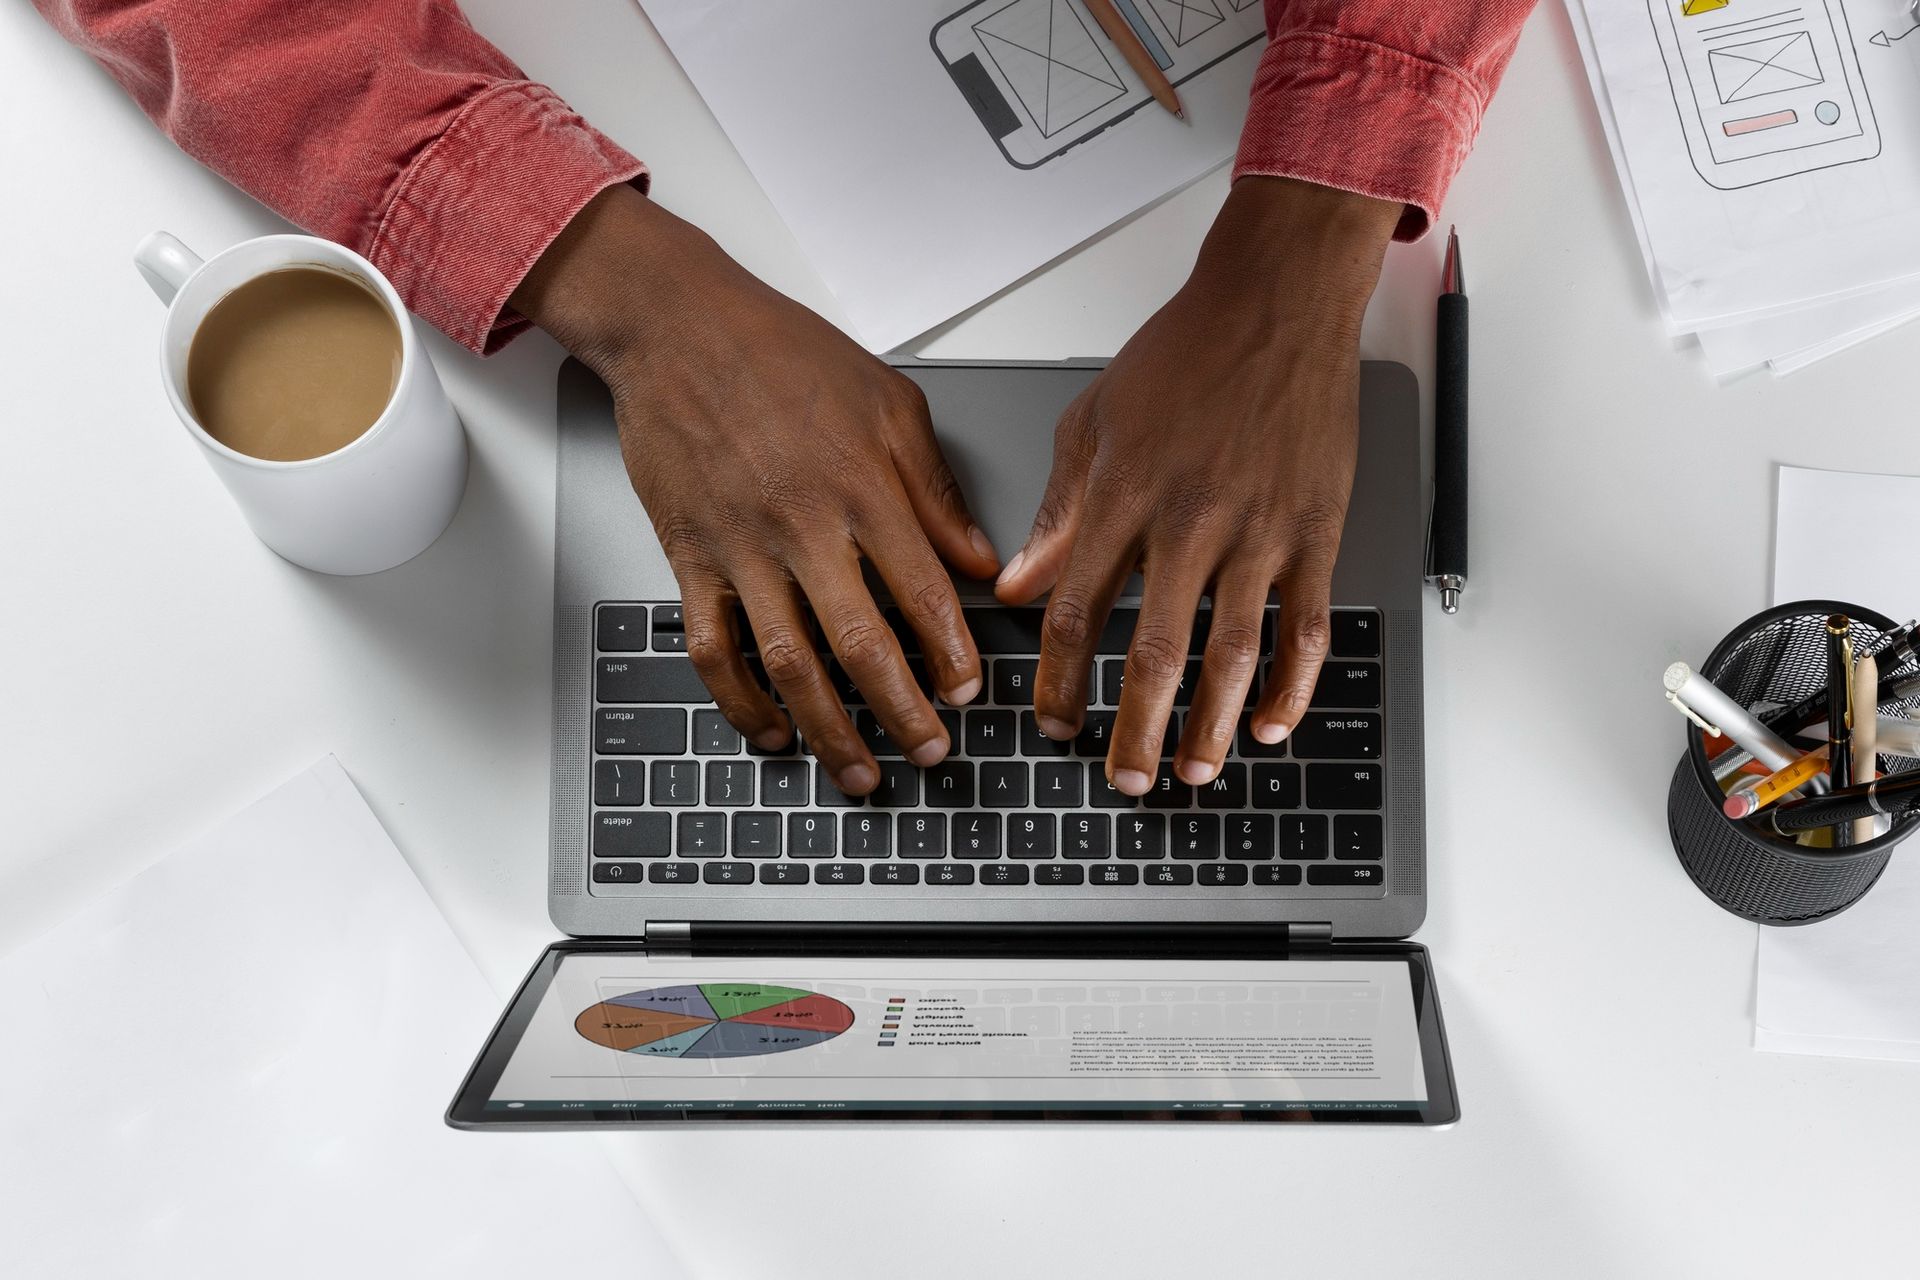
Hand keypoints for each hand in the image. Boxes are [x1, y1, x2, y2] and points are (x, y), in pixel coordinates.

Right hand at [513, 186, 999, 794]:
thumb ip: (935, 491)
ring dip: (828, 728)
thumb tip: (978, 560)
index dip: (952, 654)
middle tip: (930, 752)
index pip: (923, 593)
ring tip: (859, 770)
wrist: (679, 328)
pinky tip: (769, 728)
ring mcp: (743, 549)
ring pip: (787, 663)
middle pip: (860, 646)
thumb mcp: (890, 404)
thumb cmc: (785, 354)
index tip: (969, 691)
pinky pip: (712, 647)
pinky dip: (738, 701)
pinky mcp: (692, 557)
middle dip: (902, 714)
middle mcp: (804, 527)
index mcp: (863, 488)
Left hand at [995, 177, 1400, 795]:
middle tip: (1123, 780)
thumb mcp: (1092, 422)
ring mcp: (1260, 533)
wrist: (1276, 303)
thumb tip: (1015, 583)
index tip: (1053, 720)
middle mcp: (1189, 523)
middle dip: (1133, 729)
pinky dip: (1294, 685)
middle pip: (1153, 652)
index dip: (1057, 679)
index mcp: (1124, 497)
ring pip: (1233, 654)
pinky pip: (1307, 626)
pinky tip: (1275, 724)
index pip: (1074, 611)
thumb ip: (1058, 513)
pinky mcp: (1316, 532)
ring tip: (1194, 772)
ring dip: (1212, 726)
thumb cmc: (1184, 354)